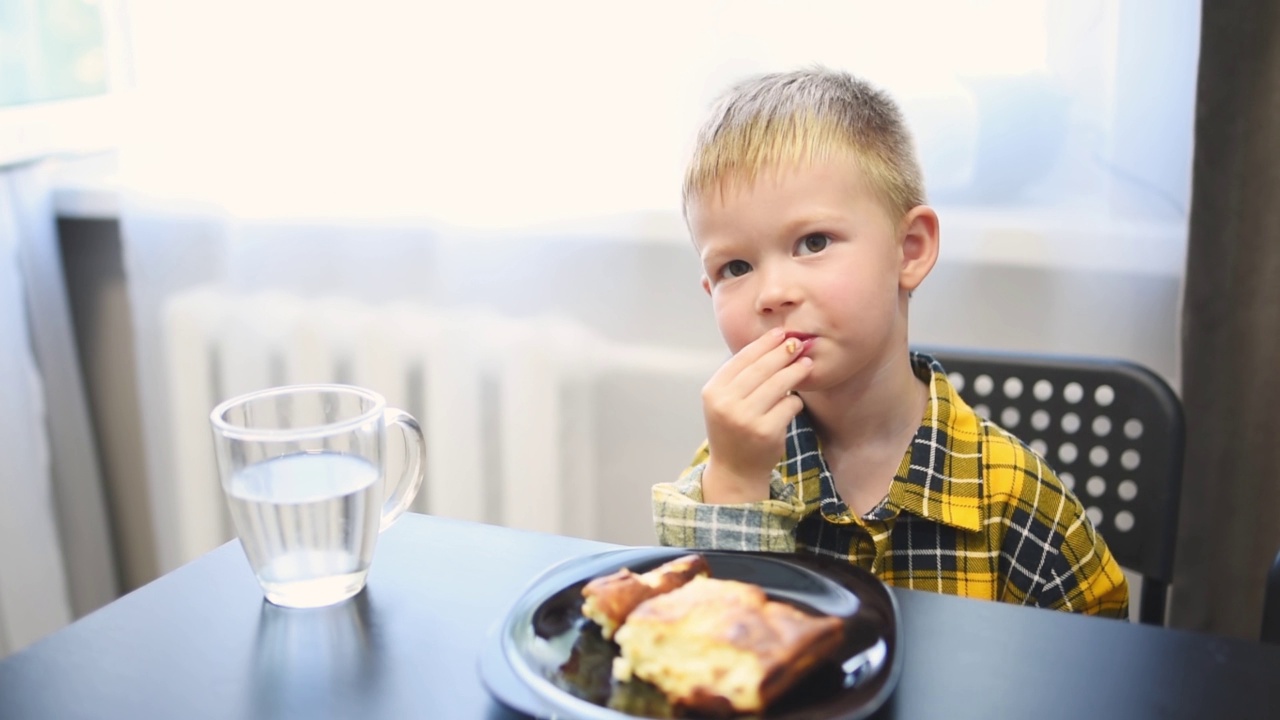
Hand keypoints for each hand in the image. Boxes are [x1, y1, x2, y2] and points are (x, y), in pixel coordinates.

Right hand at [700, 329, 812, 503]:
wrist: (735, 470)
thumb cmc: (733, 429)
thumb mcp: (724, 401)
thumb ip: (739, 376)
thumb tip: (770, 343)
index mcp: (713, 392)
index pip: (741, 359)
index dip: (763, 343)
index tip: (780, 333)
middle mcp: (726, 404)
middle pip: (761, 368)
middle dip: (782, 352)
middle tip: (797, 343)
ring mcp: (746, 418)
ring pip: (779, 384)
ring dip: (796, 371)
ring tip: (806, 363)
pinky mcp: (767, 432)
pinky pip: (789, 406)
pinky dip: (794, 402)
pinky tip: (794, 402)